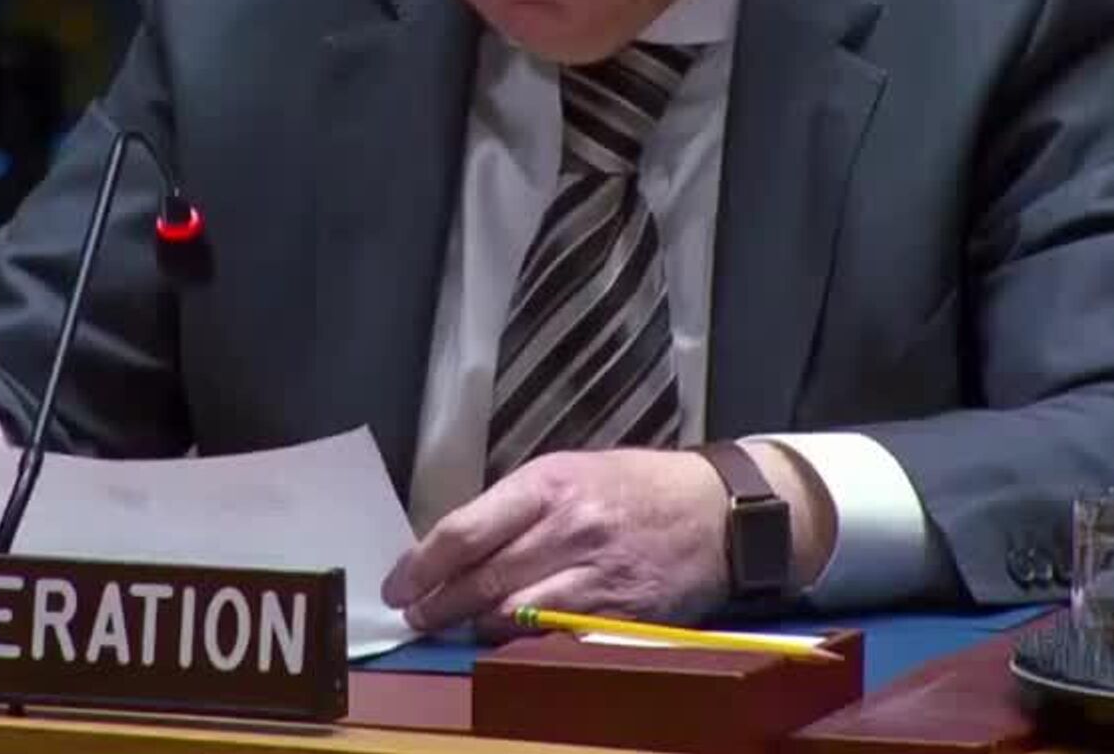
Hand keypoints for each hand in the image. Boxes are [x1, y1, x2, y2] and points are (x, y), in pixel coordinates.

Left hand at [382, 449, 733, 635]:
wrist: (716, 511)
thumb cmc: (635, 486)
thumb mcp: (571, 471)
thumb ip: (515, 506)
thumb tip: (456, 543)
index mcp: (549, 485)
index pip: (465, 531)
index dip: (420, 564)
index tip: (396, 583)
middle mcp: (569, 530)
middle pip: (481, 580)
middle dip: (437, 604)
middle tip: (415, 613)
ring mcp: (595, 577)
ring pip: (511, 617)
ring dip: (471, 628)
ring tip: (451, 628)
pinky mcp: (619, 616)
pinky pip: (553, 638)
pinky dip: (520, 643)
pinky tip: (503, 640)